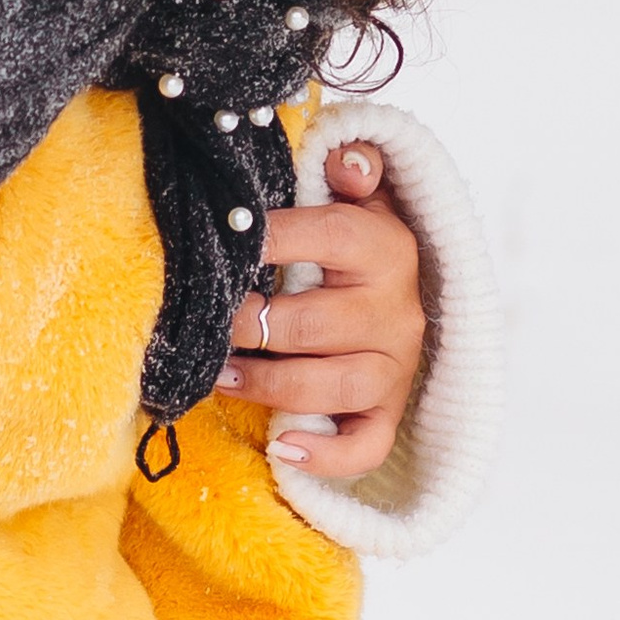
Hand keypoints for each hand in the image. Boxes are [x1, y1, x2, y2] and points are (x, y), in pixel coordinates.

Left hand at [220, 143, 424, 482]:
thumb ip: (352, 167)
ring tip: (218, 376)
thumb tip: (347, 162)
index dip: (268, 238)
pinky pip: (366, 445)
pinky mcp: (391, 412)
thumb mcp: (362, 193)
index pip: (326, 236)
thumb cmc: (360, 238)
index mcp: (385, 246)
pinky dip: (327, 456)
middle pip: (315, 324)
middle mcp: (396, 310)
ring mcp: (396, 367)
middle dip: (248, 324)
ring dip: (268, 386)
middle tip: (205, 322)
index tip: (221, 241)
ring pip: (333, 386)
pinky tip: (283, 449)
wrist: (414, 290)